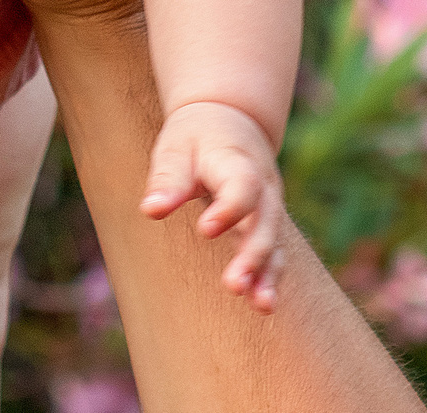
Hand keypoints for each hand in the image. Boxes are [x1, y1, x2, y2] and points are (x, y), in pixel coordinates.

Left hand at [141, 101, 285, 311]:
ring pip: (276, 242)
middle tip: (233, 285)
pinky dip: (271, 277)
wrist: (232, 121)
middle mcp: (262, 186)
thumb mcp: (176, 146)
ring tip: (261, 305)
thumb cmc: (195, 137)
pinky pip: (275, 252)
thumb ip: (168, 179)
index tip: (206, 230)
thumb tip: (151, 210)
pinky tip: (263, 305)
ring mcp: (270, 207)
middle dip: (252, 255)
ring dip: (267, 273)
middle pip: (264, 222)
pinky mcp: (268, 224)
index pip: (241, 186)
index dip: (229, 209)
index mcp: (237, 161)